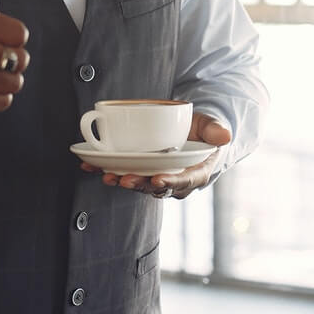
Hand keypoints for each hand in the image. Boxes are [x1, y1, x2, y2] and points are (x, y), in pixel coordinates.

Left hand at [82, 112, 230, 199]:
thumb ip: (216, 130)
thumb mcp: (213, 127)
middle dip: (139, 184)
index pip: (183, 181)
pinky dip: (106, 170)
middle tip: (124, 178)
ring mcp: (157, 176)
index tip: (157, 179)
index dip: (170, 182)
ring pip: (138, 183)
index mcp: (195, 172)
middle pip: (156, 186)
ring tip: (105, 175)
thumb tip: (224, 136)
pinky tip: (89, 165)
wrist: (196, 135)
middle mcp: (174, 180)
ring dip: (121, 180)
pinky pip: (124, 173)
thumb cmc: (205, 132)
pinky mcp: (142, 170)